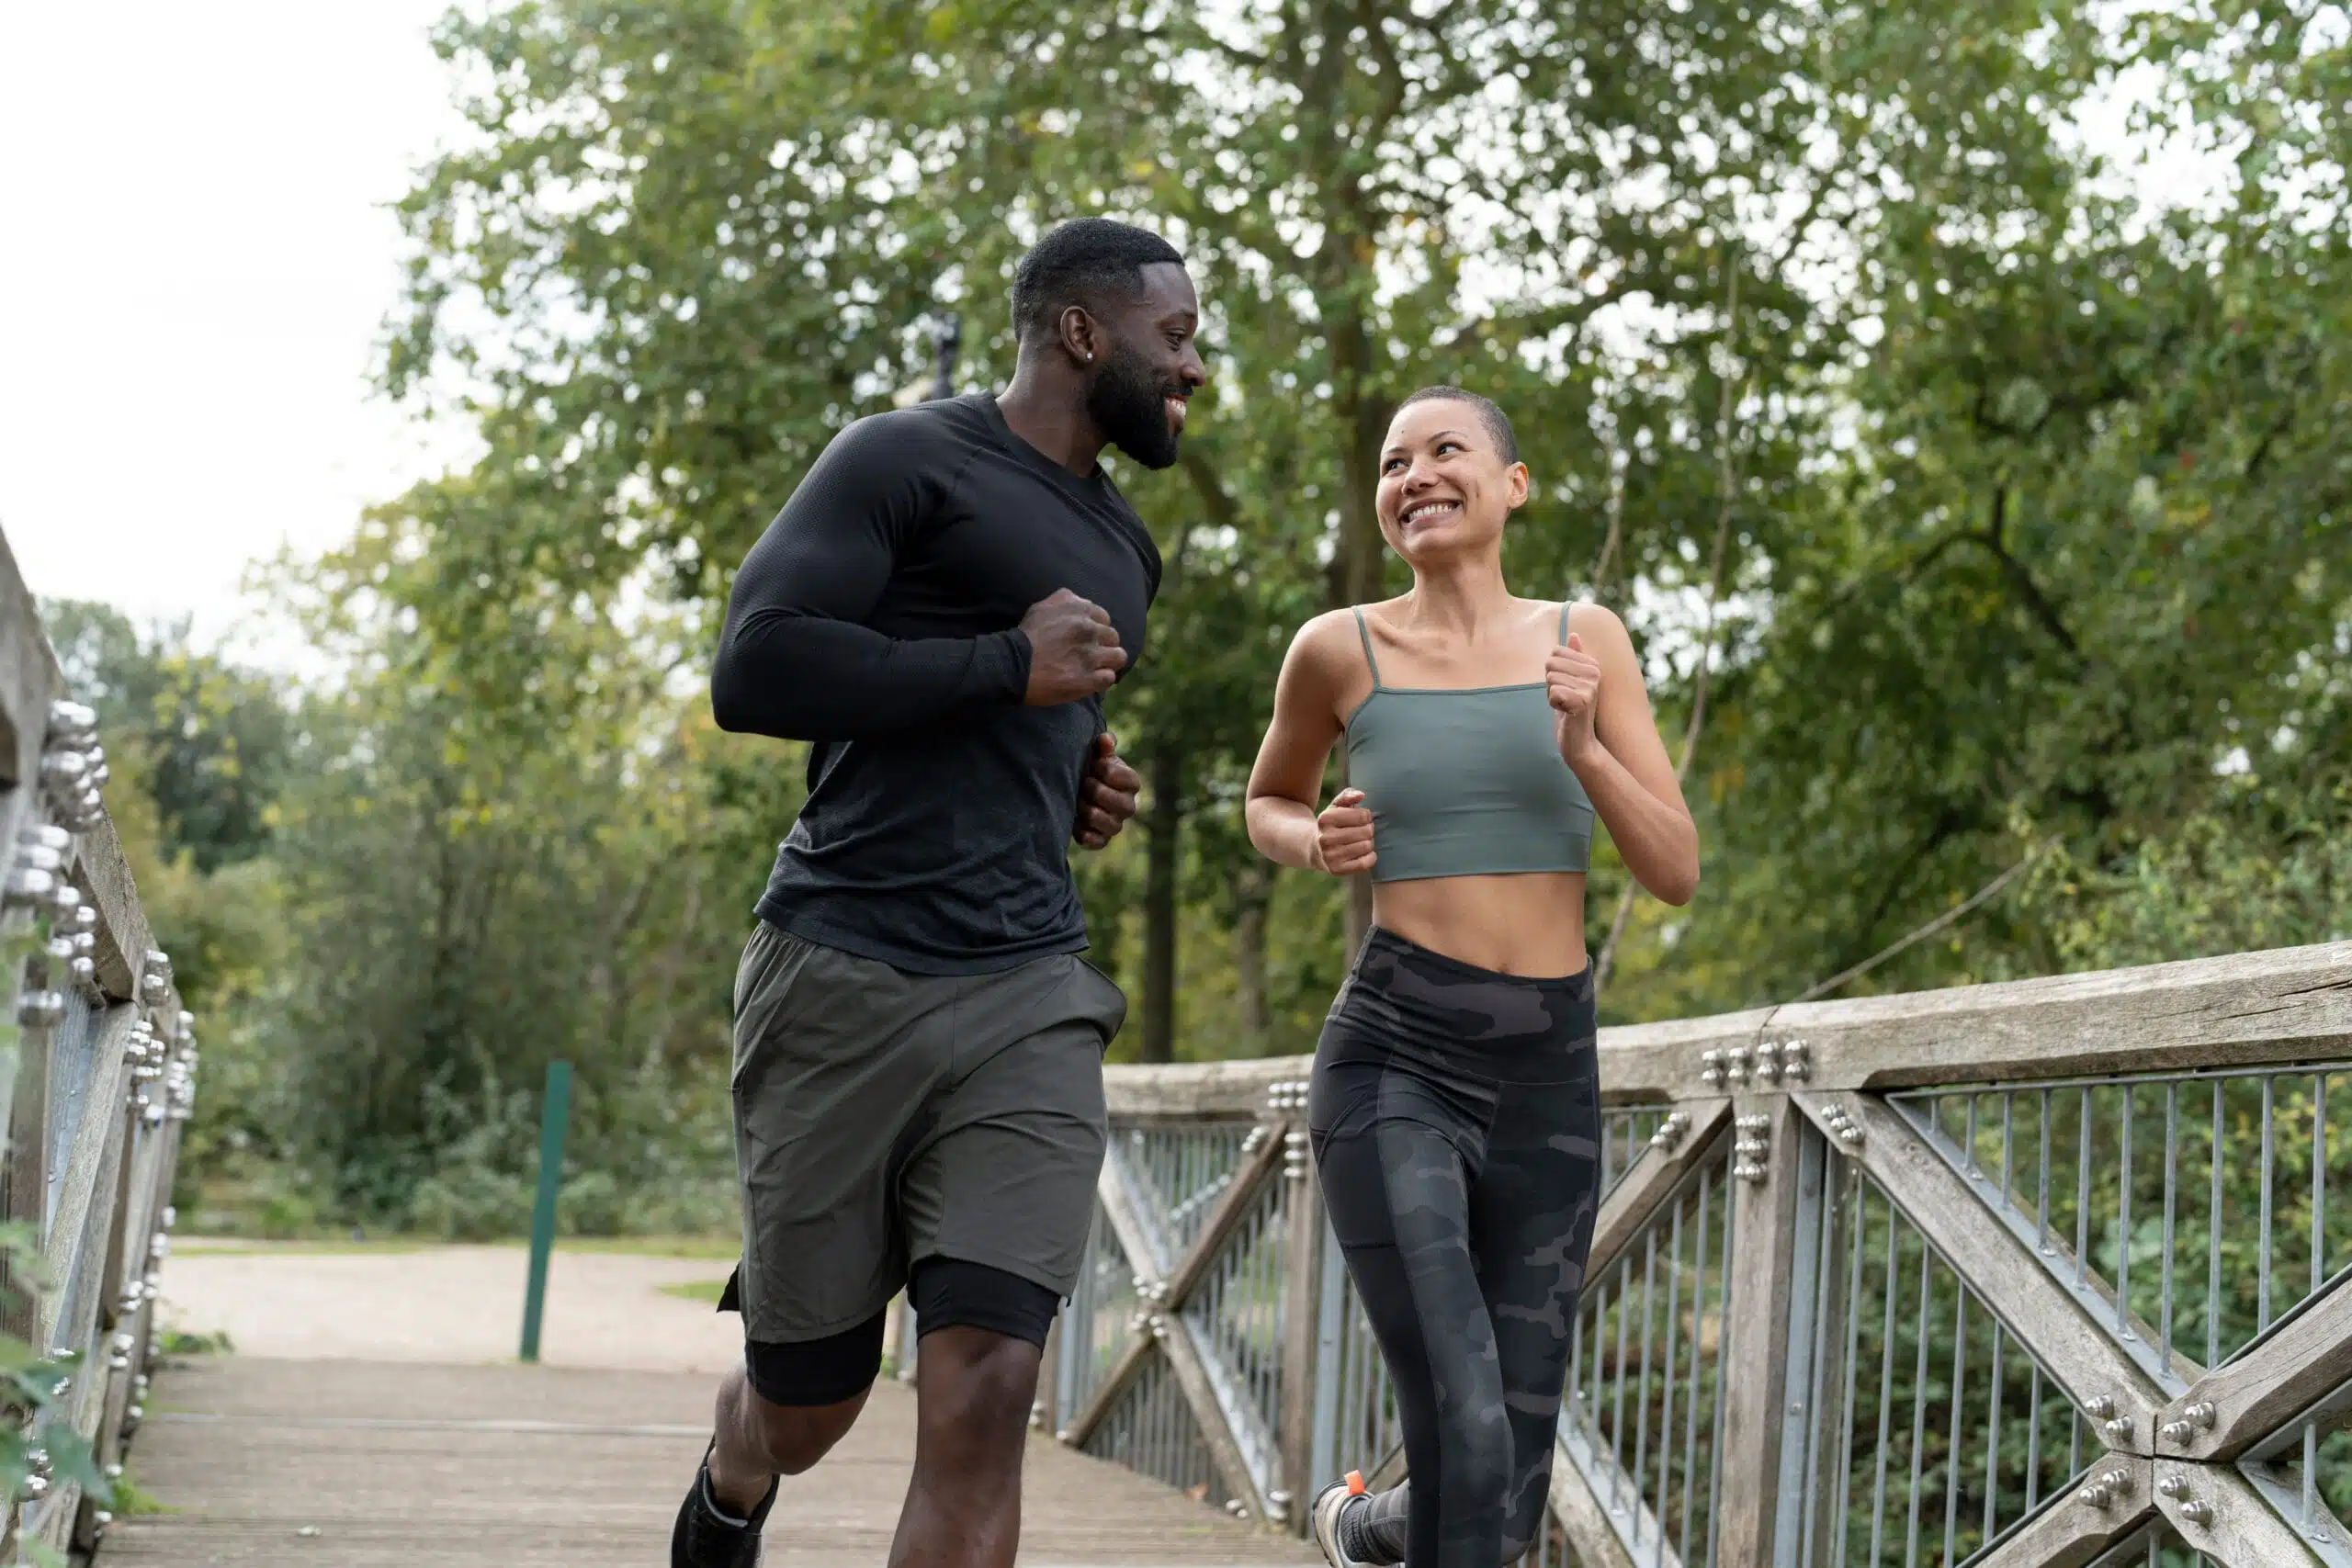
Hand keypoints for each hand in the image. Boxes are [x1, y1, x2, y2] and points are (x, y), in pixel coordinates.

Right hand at [1020, 588, 1125, 704]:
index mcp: (1080, 610)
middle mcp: (1088, 630)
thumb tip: (1080, 600)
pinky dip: (1101, 680)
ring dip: (1108, 663)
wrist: (1011, 664)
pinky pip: (1109, 678)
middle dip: (1103, 646)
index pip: (1104, 618)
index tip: (1087, 639)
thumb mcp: (1042, 607)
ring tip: (1095, 668)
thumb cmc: (1025, 636)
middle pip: (1113, 637)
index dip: (1097, 629)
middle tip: (1089, 655)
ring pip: (1118, 657)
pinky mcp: (1087, 679)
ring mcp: (1090, 655)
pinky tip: (1089, 681)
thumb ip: (1064, 600)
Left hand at [1075, 732, 1140, 848]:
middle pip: (1120, 804)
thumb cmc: (1091, 769)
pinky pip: (1098, 843)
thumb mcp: (1097, 755)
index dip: (1105, 770)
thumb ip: (1103, 746)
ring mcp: (1116, 824)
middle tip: (1082, 784)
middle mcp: (1129, 806)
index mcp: (1131, 782)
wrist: (1077, 788)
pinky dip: (1086, 835)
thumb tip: (1105, 739)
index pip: (1126, 778)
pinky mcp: (1102, 840)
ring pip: (1110, 825)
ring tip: (1077, 801)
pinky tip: (1075, 823)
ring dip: (1089, 812)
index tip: (1092, 766)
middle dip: (1096, 792)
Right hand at [1313, 787, 1376, 875]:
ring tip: (1360, 841)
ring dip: (1369, 843)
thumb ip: (1348, 795)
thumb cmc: (1332, 824)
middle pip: (1367, 831)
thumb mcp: (1336, 806)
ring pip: (1367, 846)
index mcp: (1325, 819)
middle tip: (1362, 831)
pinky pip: (1365, 863)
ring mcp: (1330, 856)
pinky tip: (1363, 853)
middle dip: (1368, 830)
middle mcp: (1325, 838)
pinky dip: (1370, 857)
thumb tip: (1361, 795)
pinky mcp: (1336, 870)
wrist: (1315, 848)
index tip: (1361, 819)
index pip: (1363, 815)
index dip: (1366, 816)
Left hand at [1547, 632, 1601, 764]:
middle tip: (1564, 699)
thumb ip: (1573, 658)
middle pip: (1550, 664)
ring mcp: (1590, 687)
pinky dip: (1553, 705)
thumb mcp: (1572, 681)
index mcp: (1592, 664)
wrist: (1580, 742)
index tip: (1566, 688)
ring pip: (1550, 679)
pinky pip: (1553, 692)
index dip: (1553, 673)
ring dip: (1552, 695)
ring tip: (1566, 706)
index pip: (1555, 653)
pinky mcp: (1583, 701)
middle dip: (1550, 684)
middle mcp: (1595, 672)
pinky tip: (1566, 713)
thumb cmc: (1571, 710)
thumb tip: (1573, 634)